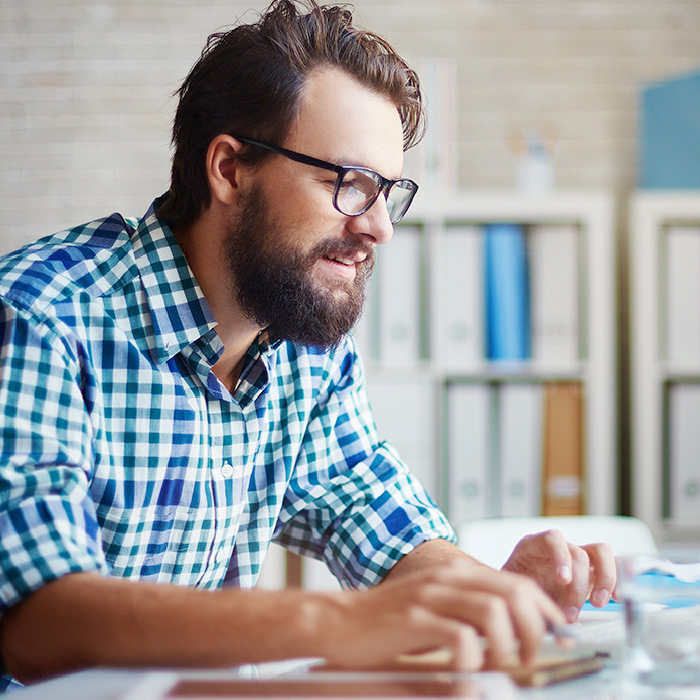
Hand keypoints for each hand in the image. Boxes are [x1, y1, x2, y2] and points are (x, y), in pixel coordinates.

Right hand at [317, 559, 565, 670]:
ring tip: (502, 664)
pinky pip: (460, 637)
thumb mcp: (436, 608)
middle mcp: (448, 577)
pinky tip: (466, 669)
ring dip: (508, 644)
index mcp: (457, 573)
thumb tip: (511, 635)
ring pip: (493, 611)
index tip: (557, 636)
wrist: (340, 621)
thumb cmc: (390, 622)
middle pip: (513, 592)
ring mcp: (431, 595)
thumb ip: (468, 613)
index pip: (518, 583)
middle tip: (531, 656)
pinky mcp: (414, 618)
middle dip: (535, 627)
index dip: (545, 609)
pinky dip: (473, 658)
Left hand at [501, 530, 615, 621]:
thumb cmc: (515, 592)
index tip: (562, 580)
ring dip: (604, 579)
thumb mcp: (514, 592)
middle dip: (577, 586)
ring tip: (598, 603)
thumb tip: (543, 623)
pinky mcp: (593, 570)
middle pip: (578, 553)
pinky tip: (617, 598)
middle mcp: (559, 548)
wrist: (517, 597)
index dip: (561, 557)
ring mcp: (578, 556)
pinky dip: (619, 579)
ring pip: (601, 553)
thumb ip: (526, 601)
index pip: (553, 539)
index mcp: (534, 545)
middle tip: (572, 612)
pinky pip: (614, 565)